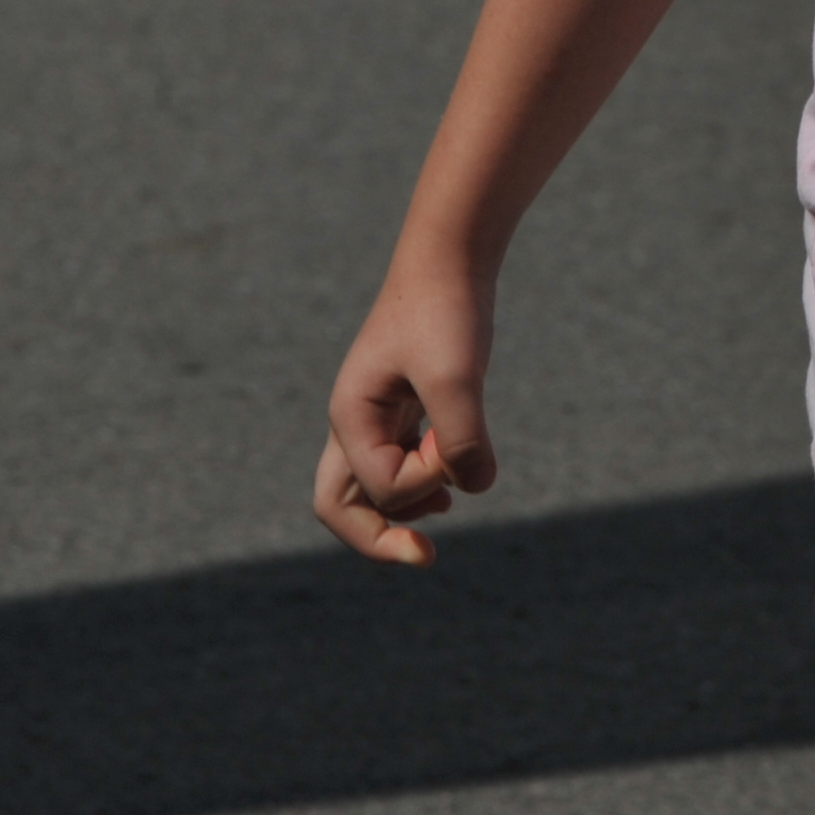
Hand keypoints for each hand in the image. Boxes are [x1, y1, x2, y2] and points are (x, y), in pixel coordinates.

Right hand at [314, 265, 499, 566]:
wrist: (451, 257)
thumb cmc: (445, 310)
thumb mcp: (458, 375)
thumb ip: (463, 437)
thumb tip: (474, 489)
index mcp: (350, 416)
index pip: (380, 487)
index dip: (426, 481)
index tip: (460, 446)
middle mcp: (352, 422)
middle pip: (340, 506)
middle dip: (376, 539)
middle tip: (426, 558)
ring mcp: (374, 415)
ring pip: (368, 488)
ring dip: (404, 509)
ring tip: (444, 511)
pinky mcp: (403, 406)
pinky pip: (396, 462)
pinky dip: (420, 482)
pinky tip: (454, 482)